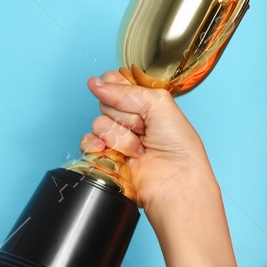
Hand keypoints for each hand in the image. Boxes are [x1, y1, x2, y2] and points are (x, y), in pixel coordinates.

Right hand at [79, 70, 216, 213]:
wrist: (175, 183)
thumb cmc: (180, 147)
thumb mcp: (160, 105)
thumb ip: (127, 91)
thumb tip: (96, 83)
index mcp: (145, 104)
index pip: (116, 83)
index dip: (116, 87)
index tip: (128, 97)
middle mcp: (130, 120)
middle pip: (105, 102)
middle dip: (125, 115)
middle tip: (144, 129)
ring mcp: (117, 139)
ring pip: (98, 123)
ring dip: (120, 136)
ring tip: (139, 149)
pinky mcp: (106, 158)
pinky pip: (87, 143)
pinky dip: (98, 147)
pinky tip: (116, 154)